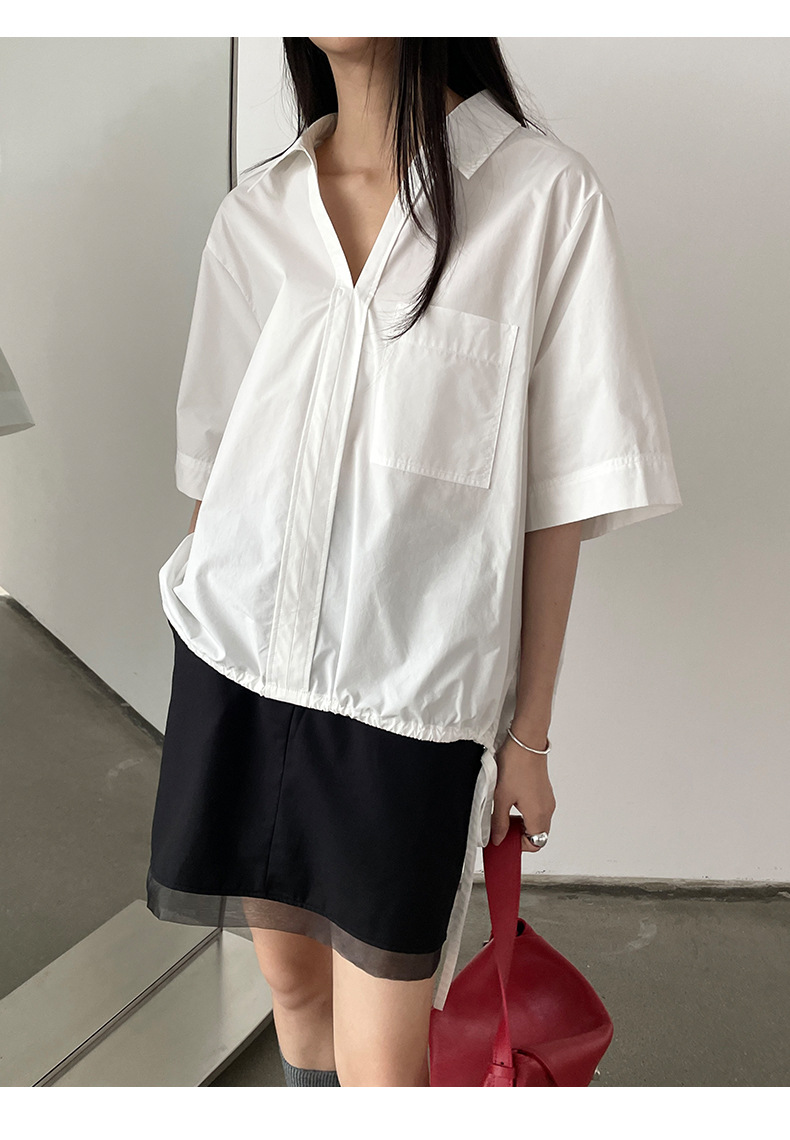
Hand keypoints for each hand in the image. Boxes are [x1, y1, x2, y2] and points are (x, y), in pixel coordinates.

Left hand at [489, 734, 555, 851]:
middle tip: (501, 828)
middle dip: (519, 835)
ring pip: (537, 821)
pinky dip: (525, 812)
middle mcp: (547, 808)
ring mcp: (547, 798)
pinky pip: (537, 809)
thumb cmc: (516, 765)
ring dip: (522, 823)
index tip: (503, 840)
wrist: (526, 741)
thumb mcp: (501, 797)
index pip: (535, 844)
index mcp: (539, 814)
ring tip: (503, 812)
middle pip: (537, 834)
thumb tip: (498, 838)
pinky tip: (510, 800)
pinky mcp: (544, 789)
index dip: (518, 846)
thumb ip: (499, 822)